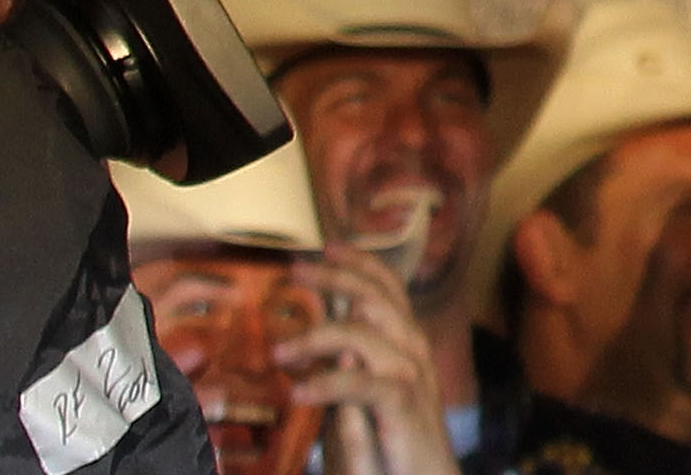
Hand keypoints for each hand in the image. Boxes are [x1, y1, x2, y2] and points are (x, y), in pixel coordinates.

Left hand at [272, 245, 461, 474]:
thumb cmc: (389, 442)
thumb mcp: (363, 395)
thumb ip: (346, 363)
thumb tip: (314, 335)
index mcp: (404, 340)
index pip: (387, 286)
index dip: (359, 262)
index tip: (326, 247)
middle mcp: (412, 347)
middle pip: (374, 296)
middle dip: (333, 280)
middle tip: (295, 273)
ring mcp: (409, 373)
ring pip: (363, 335)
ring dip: (316, 338)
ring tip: (278, 353)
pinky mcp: (402, 404)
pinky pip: (360, 384)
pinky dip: (326, 384)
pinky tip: (298, 392)